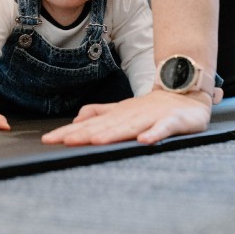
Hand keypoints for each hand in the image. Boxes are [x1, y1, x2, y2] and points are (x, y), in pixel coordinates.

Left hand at [42, 90, 212, 146]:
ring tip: (95, 141)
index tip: (48, 140)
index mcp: (118, 114)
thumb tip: (75, 121)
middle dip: (82, 134)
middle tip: (61, 141)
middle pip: (104, 126)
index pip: (90, 125)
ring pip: (129, 127)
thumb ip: (100, 114)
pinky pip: (162, 129)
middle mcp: (131, 116)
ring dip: (112, 134)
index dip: (69, 132)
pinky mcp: (172, 121)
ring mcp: (151, 118)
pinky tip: (143, 141)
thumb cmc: (152, 106)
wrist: (185, 92)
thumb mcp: (122, 110)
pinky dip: (154, 134)